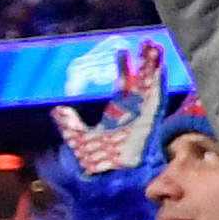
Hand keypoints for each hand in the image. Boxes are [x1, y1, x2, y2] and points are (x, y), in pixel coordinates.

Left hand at [54, 42, 163, 175]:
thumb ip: (70, 124)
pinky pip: (156, 98)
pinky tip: (160, 70)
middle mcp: (133, 110)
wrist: (111, 176)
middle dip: (145, 62)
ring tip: (156, 48)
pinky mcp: (150, 120)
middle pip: (141, 80)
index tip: (122, 52)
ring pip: (150, 85)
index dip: (123, 68)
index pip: (123, 84)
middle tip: (148, 43)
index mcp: (118, 112)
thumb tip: (58, 110)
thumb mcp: (78, 138)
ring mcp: (143, 114)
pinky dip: (158, 84)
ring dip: (154, 67)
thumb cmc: (97, 161)